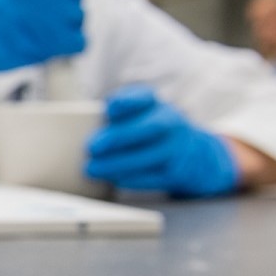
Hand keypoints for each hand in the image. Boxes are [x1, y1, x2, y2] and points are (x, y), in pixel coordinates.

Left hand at [85, 85, 239, 198]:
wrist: (193, 155)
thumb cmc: (147, 133)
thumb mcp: (137, 116)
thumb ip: (116, 118)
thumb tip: (83, 130)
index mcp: (156, 104)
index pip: (144, 97)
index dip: (129, 102)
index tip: (110, 108)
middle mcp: (172, 122)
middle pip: (149, 128)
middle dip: (120, 137)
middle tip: (92, 147)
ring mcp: (179, 147)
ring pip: (150, 155)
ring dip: (118, 164)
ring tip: (93, 169)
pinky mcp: (180, 171)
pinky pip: (155, 176)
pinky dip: (133, 178)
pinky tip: (114, 179)